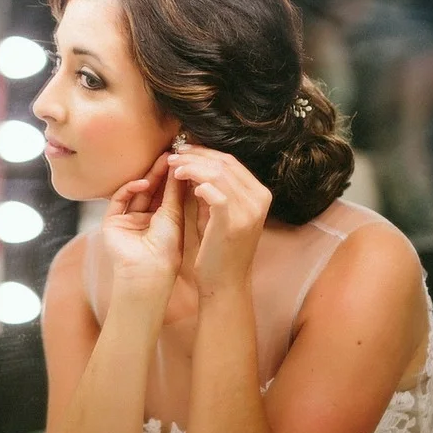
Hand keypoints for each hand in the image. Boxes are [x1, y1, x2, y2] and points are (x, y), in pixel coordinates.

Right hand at [100, 151, 184, 288]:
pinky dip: (130, 189)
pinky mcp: (112, 222)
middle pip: (151, 190)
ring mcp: (127, 220)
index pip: (165, 194)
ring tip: (162, 162)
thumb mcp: (174, 215)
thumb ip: (174, 192)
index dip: (173, 178)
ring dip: (149, 177)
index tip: (184, 161)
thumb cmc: (167, 249)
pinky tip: (143, 183)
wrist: (149, 270)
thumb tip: (181, 168)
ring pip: (136, 192)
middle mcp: (143, 220)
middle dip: (161, 173)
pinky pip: (119, 200)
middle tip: (171, 154)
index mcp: (160, 222)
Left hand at [166, 145, 270, 292]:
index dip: (205, 152)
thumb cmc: (219, 248)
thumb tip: (194, 164)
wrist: (225, 282)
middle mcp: (259, 199)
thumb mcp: (219, 213)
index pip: (231, 162)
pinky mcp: (233, 222)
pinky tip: (181, 180)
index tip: (183, 149)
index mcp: (260, 194)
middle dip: (195, 155)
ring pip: (218, 173)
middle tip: (173, 154)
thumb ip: (212, 189)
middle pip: (224, 163)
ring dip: (191, 166)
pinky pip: (214, 192)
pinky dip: (197, 181)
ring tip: (172, 166)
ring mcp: (249, 210)